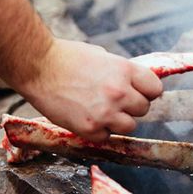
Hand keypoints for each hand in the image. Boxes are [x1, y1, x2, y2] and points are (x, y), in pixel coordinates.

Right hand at [20, 39, 162, 140]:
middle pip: (144, 109)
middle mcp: (120, 92)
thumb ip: (121, 71)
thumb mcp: (102, 56)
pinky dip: (98, 132)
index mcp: (125, 70)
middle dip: (131, 107)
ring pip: (129, 126)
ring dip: (118, 121)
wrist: (37, 66)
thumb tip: (134, 82)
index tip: (139, 93)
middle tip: (115, 102)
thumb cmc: (66, 57)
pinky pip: (106, 137)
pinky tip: (87, 118)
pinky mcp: (90, 128)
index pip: (155, 89)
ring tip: (101, 111)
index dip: (147, 92)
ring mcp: (106, 112)